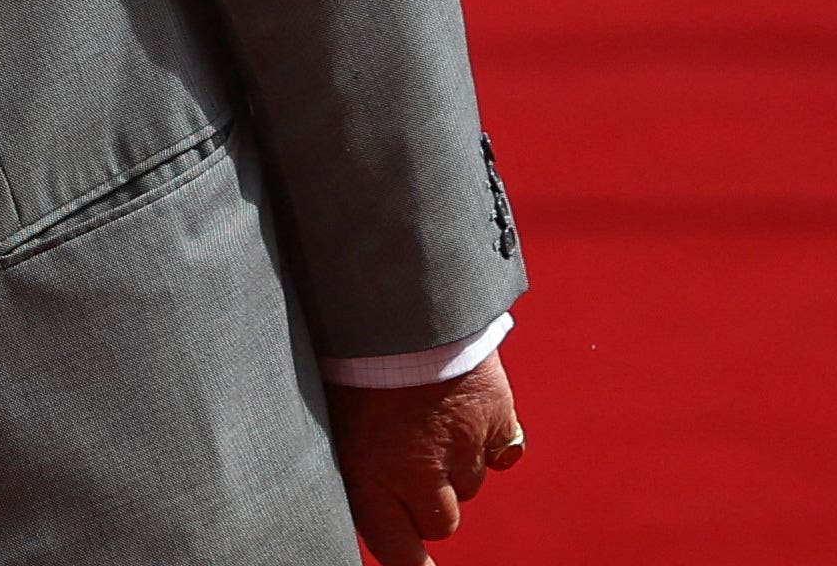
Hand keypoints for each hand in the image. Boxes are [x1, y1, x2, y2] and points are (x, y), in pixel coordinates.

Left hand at [331, 355, 523, 564]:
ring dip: (456, 463)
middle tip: (411, 462)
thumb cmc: (349, 348)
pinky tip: (469, 415)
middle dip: (429, 501)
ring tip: (429, 417)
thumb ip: (355, 458)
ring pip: (472, 484)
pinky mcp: (497, 419)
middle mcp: (422, 471)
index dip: (409, 559)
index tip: (413, 560)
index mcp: (372, 474)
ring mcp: (465, 447)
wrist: (394, 298)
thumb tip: (361, 486)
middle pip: (442, 523)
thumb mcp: (333, 410)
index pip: (401, 552)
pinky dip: (492, 440)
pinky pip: (504, 452)